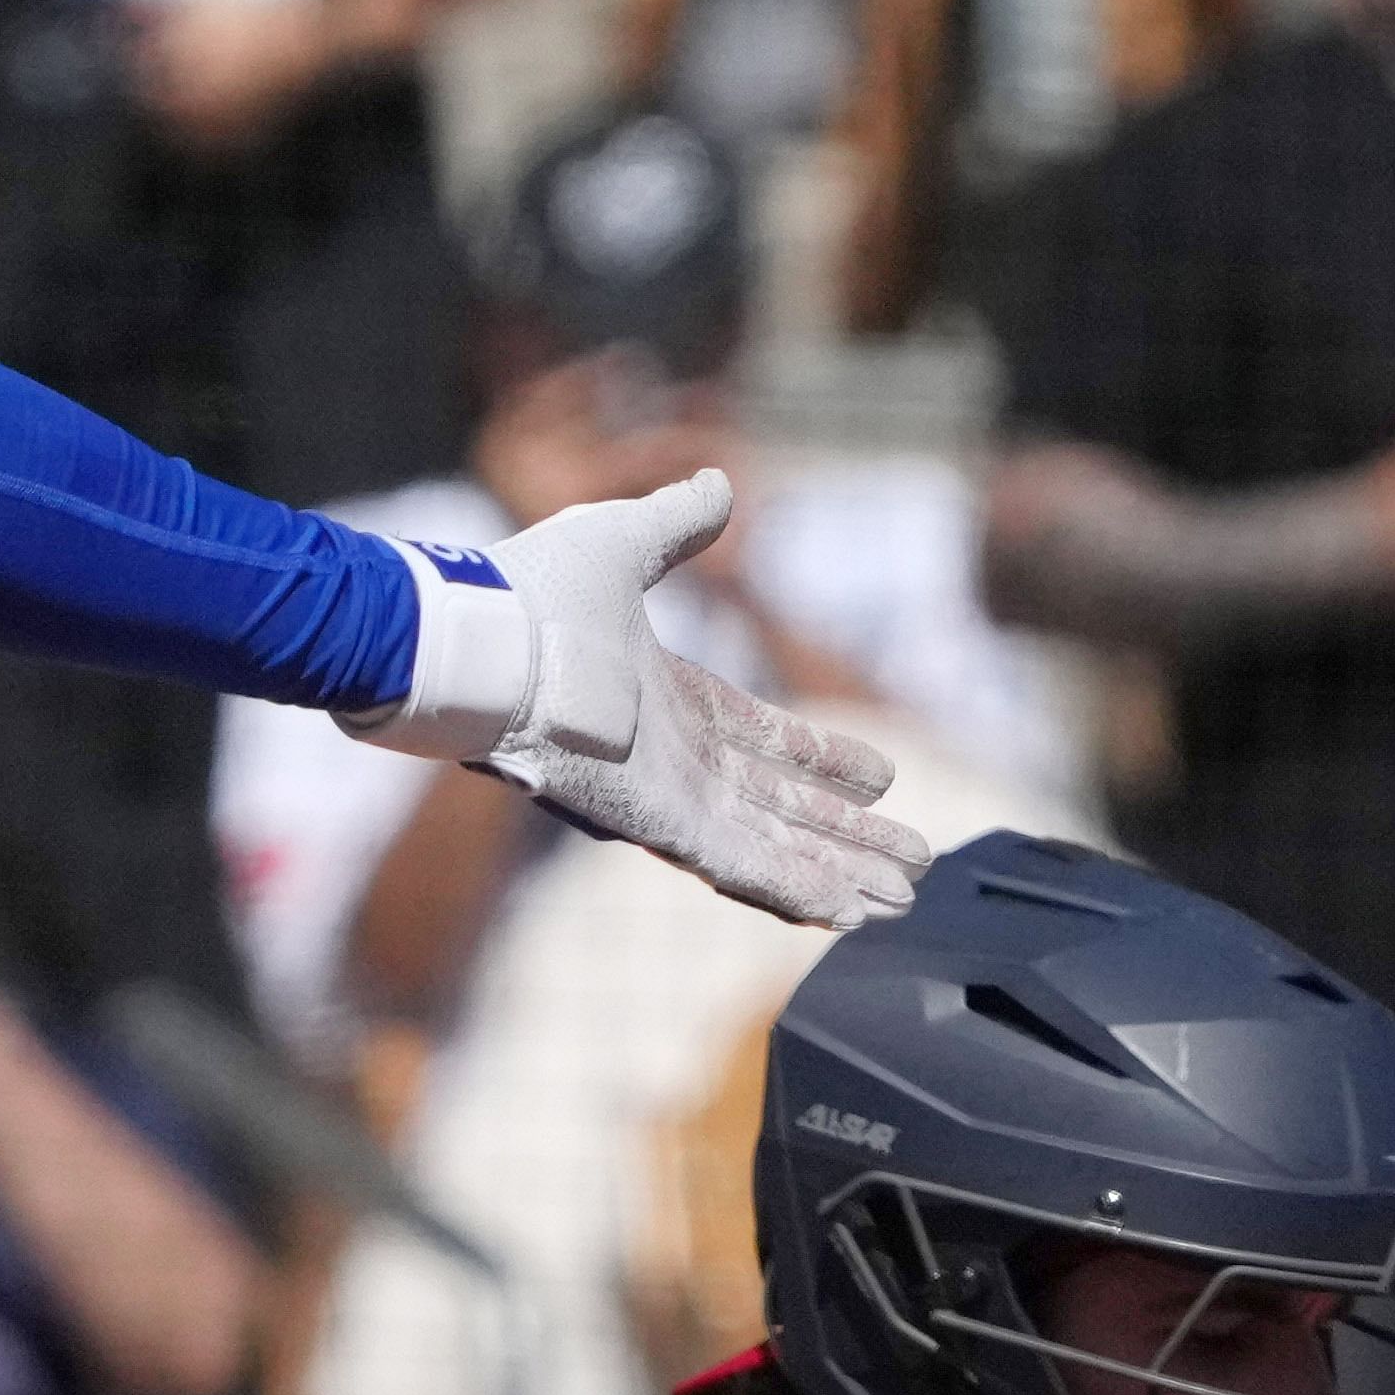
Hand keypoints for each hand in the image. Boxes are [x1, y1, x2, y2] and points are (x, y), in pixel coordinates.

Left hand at [368, 471, 924, 929]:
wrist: (482, 639)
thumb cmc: (533, 590)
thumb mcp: (623, 542)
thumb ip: (677, 523)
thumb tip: (719, 483)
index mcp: (670, 701)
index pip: (766, 741)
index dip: (824, 762)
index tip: (882, 779)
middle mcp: (674, 759)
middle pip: (781, 810)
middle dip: (847, 837)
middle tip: (911, 862)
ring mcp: (665, 797)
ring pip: (771, 848)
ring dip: (837, 873)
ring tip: (899, 899)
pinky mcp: (654, 824)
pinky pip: (737, 865)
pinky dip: (793, 888)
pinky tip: (845, 910)